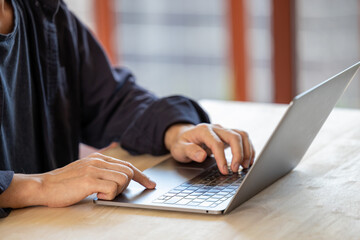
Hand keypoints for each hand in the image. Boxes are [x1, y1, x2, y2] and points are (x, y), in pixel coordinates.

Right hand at [0, 153, 155, 208]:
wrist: (43, 187)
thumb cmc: (65, 183)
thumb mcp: (86, 172)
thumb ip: (102, 171)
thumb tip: (122, 178)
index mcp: (99, 158)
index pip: (127, 165)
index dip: (142, 176)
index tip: (150, 184)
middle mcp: (98, 160)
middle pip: (129, 172)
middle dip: (126, 186)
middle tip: (111, 194)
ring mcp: (94, 169)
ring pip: (123, 179)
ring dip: (117, 191)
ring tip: (102, 194)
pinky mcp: (89, 180)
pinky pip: (112, 188)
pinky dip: (109, 196)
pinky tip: (97, 196)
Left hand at [165, 123, 254, 174]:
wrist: (183, 136)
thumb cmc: (182, 143)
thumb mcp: (179, 149)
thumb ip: (190, 151)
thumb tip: (202, 156)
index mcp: (203, 130)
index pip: (217, 143)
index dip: (222, 158)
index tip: (224, 171)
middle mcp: (216, 128)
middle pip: (233, 136)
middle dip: (238, 154)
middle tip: (236, 169)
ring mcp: (223, 130)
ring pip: (241, 135)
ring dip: (246, 150)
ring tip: (245, 166)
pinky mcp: (228, 135)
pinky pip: (243, 138)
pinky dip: (248, 149)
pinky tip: (247, 160)